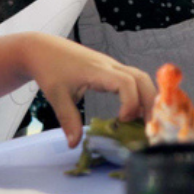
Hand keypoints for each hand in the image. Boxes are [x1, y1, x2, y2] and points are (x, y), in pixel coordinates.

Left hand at [19, 34, 158, 145]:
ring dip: (146, 98)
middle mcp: (110, 66)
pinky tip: (134, 112)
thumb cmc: (50, 69)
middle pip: (141, 78)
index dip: (130, 103)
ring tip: (144, 121)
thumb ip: (68, 119)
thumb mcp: (56, 96)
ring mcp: (112, 66)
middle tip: (146, 126)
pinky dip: (138, 94)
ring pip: (140, 78)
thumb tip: (74, 144)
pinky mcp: (111, 69)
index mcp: (98, 71)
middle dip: (149, 102)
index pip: (126, 82)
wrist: (44, 49)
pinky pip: (133, 79)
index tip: (121, 121)